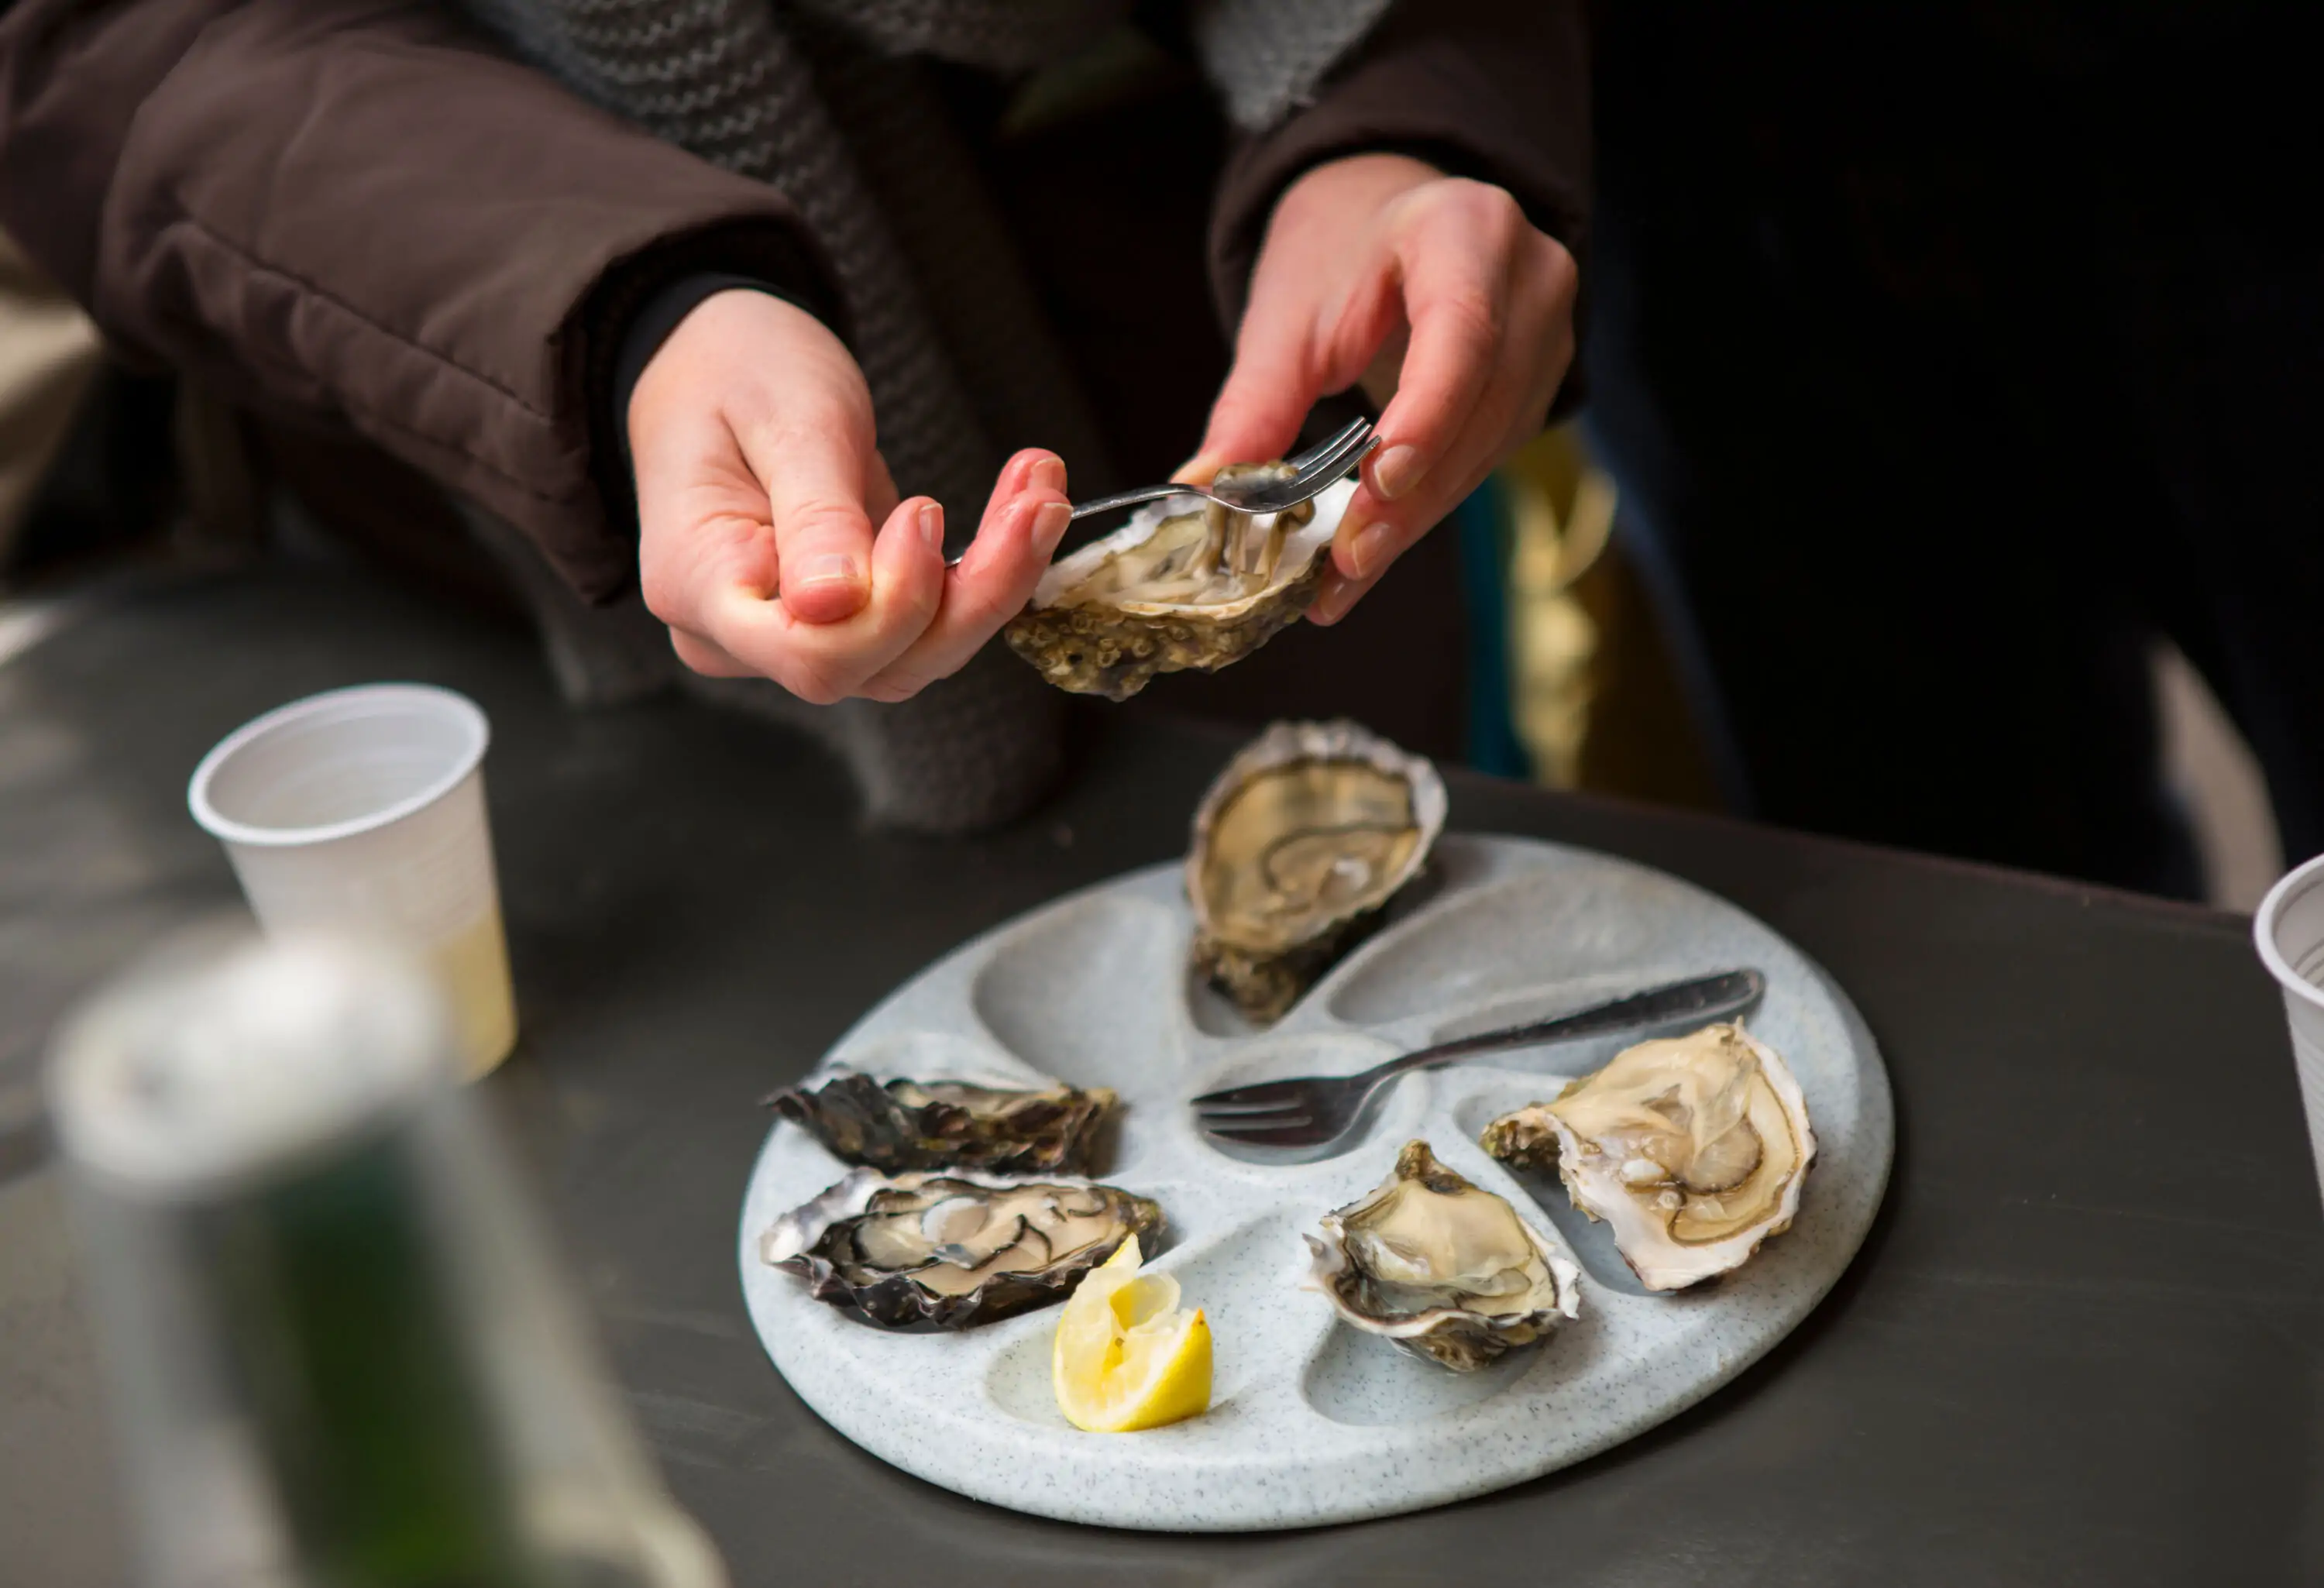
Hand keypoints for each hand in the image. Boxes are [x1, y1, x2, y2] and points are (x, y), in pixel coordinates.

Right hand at [629, 289, 1071, 702]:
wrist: (720, 357)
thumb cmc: (735, 369)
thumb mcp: (783, 419)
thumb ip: (815, 515)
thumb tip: (834, 605)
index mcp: (700, 586)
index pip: (811, 654)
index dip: (890, 606)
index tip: (926, 513)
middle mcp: (740, 635)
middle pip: (878, 664)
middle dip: (973, 591)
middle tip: (1037, 496)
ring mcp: (795, 635)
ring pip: (917, 654)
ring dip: (995, 581)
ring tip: (1040, 491)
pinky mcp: (847, 621)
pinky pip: (925, 625)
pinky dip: (983, 572)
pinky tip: (1023, 507)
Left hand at [1188, 154, 1577, 624]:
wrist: (1384, 221)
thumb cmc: (1336, 255)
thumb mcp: (1286, 317)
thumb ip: (1254, 404)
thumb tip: (1203, 489)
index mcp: (1466, 231)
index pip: (1464, 334)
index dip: (1427, 416)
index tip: (1378, 484)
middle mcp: (1529, 279)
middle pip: (1481, 405)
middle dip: (1412, 496)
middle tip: (1347, 561)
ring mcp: (1547, 335)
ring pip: (1489, 447)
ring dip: (1418, 517)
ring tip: (1347, 573)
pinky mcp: (1538, 385)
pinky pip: (1487, 458)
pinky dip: (1428, 504)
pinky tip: (1376, 544)